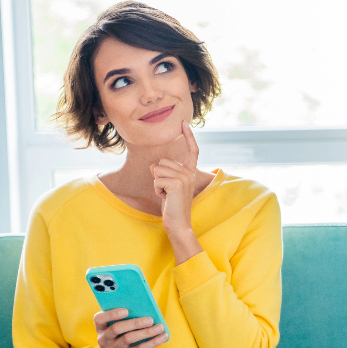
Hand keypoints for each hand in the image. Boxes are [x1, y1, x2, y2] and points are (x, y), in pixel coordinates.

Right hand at [93, 308, 167, 347]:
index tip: (126, 310)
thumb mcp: (115, 326)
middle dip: (134, 323)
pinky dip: (153, 342)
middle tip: (150, 319)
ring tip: (160, 327)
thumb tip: (146, 308)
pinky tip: (163, 336)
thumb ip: (124, 317)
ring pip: (128, 338)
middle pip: (116, 328)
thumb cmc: (118, 335)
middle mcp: (103, 338)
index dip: (112, 314)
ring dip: (146, 332)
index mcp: (100, 326)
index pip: (99, 318)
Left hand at [150, 121, 199, 235]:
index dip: (188, 137)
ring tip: (167, 195)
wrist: (178, 224)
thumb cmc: (172, 207)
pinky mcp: (176, 184)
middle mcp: (189, 173)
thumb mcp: (167, 187)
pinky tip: (166, 199)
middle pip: (163, 161)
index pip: (192, 151)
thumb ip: (164, 173)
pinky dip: (157, 190)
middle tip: (167, 191)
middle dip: (158, 175)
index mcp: (190, 173)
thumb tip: (154, 166)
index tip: (184, 123)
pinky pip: (156, 179)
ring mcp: (184, 178)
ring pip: (158, 170)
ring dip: (157, 184)